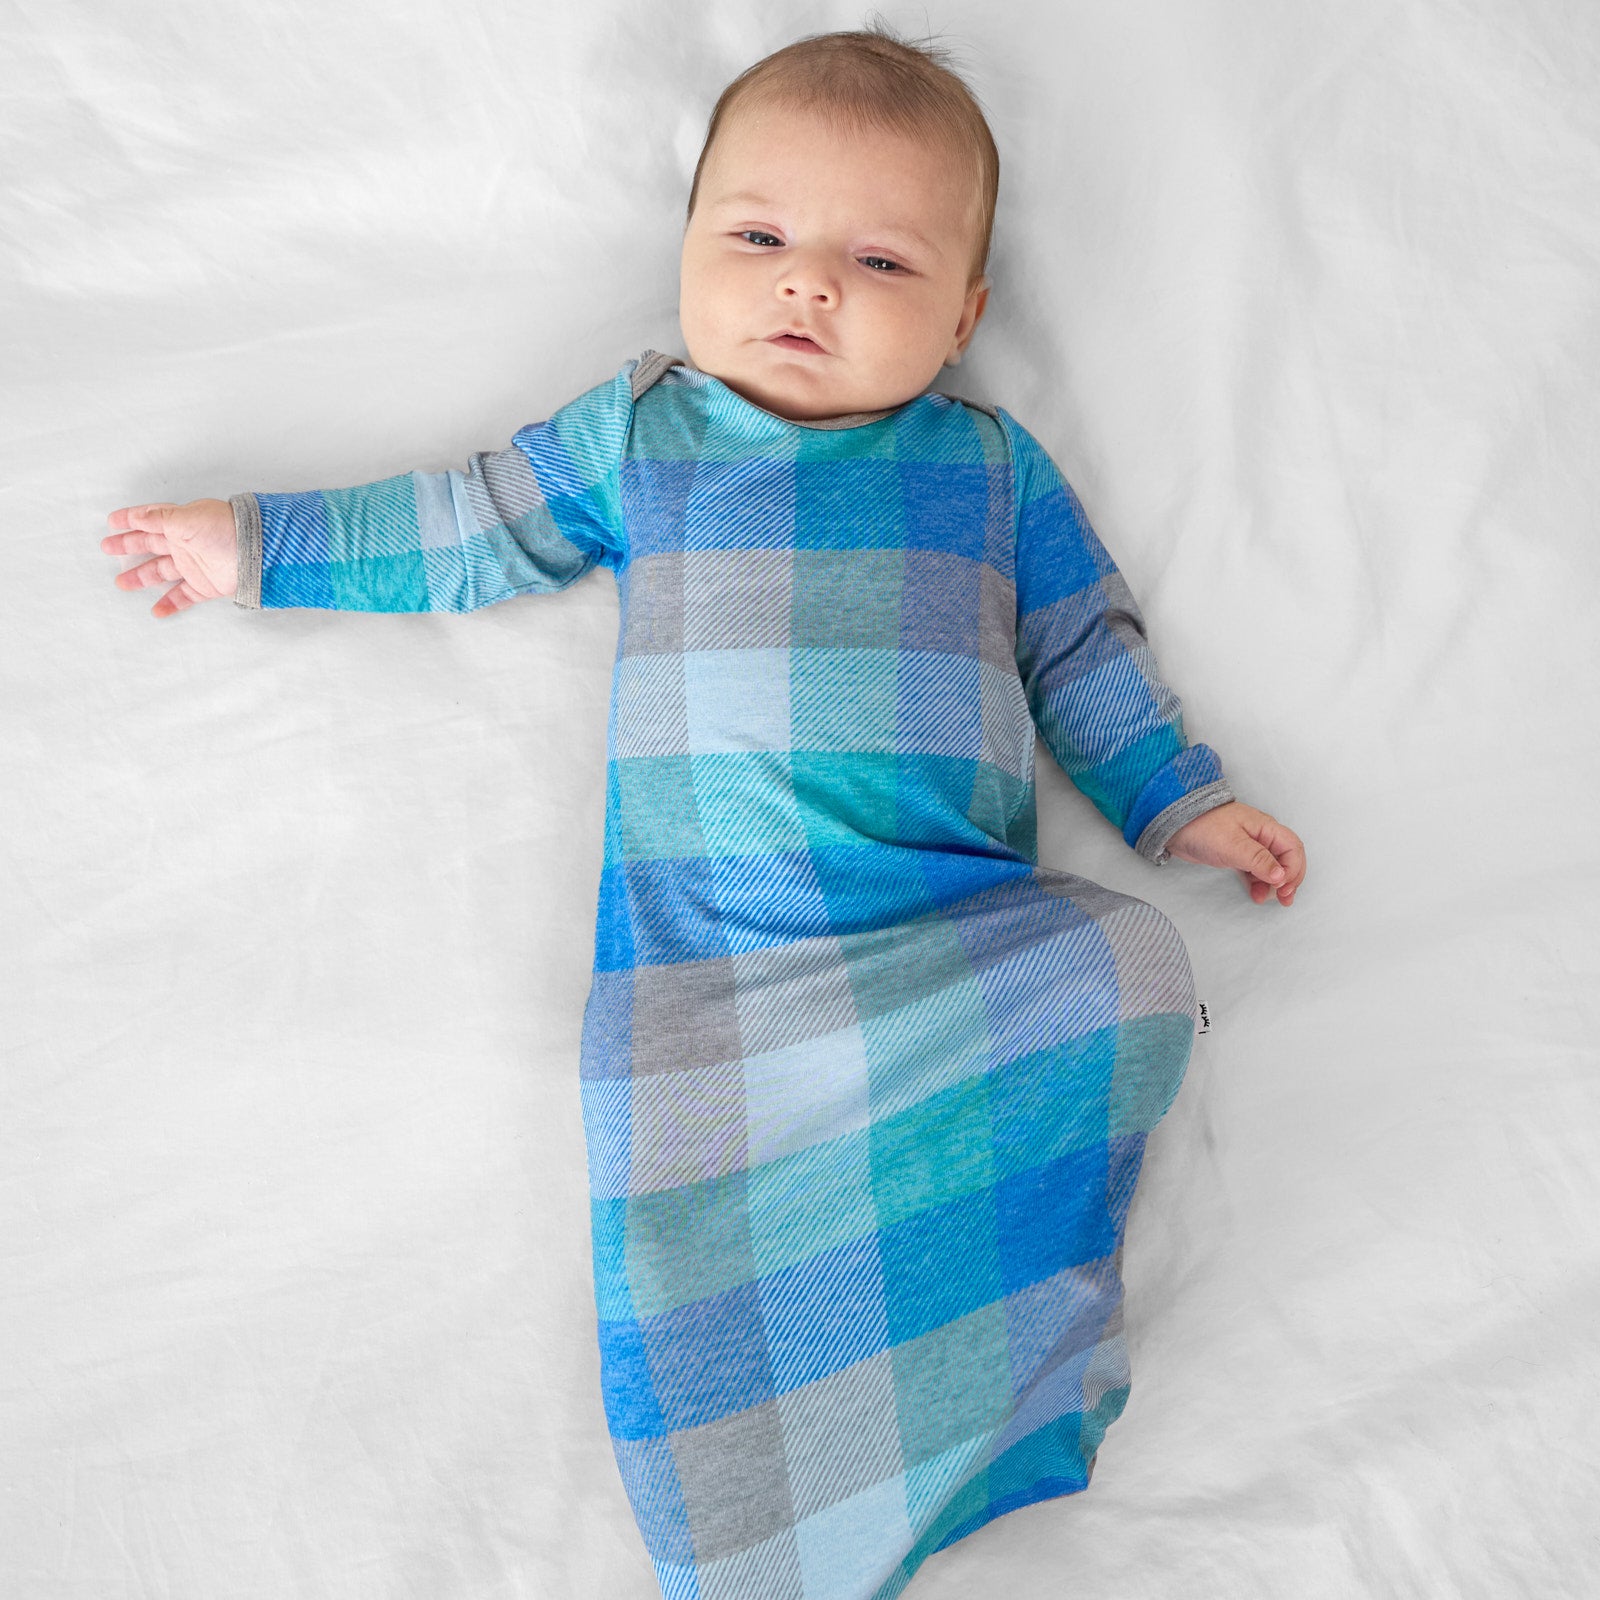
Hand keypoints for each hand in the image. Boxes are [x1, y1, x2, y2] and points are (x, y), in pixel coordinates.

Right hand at [102, 499, 237, 617]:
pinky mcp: (206, 585)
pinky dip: (170, 604)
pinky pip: (184, 596)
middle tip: (107, 548)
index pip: (150, 519)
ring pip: (162, 572)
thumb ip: (160, 518)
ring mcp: (195, 565)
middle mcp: (186, 543)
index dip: (131, 519)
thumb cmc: (225, 529)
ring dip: (141, 577)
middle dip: (129, 546)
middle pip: (151, 545)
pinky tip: (155, 611)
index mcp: (181, 523)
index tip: (111, 521)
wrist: (256, 552)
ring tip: (121, 583)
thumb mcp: (188, 519)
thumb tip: (139, 516)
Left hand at [1165, 800, 1305, 905]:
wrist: (1174, 824)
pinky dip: (1258, 883)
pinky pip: (1255, 870)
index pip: (1292, 848)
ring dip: (1273, 884)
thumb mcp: (1233, 845)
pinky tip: (1256, 894)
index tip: (1284, 886)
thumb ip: (1259, 861)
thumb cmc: (1203, 827)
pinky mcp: (1236, 854)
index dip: (1294, 869)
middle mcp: (1261, 836)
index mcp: (1266, 828)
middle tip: (1285, 898)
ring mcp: (1249, 845)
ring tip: (1268, 899)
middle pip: (1286, 858)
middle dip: (1290, 878)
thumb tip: (1281, 876)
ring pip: (1271, 866)